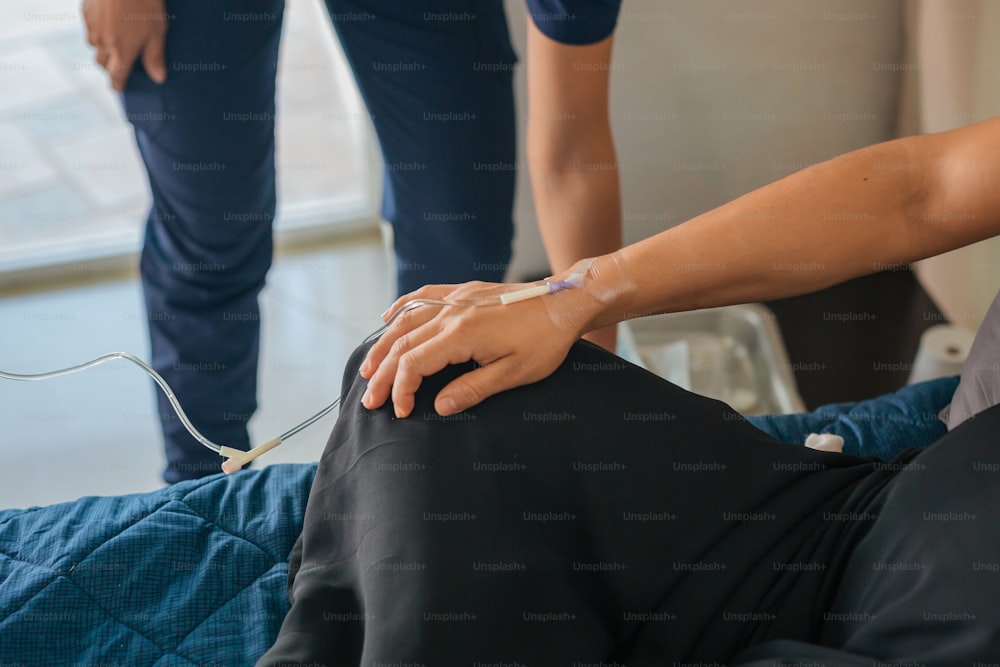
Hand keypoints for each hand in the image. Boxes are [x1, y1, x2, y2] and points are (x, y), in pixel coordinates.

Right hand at [83, 0, 167, 90]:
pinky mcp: (86, 11)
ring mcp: (92, 27)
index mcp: (121, 52)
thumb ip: (155, 56)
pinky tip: (107, 25)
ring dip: (102, 50)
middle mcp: (103, 43)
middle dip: (110, 68)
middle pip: (102, 64)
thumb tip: (158, 79)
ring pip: (93, 46)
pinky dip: (96, 32)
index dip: (118, 85)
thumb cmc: (144, 4)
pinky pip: (89, 28)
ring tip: (114, 45)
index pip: (115, 77)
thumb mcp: (157, 32)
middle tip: (120, 66)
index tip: (119, 88)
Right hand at [359, 279, 598, 418]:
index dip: (400, 389)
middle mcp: (452, 312)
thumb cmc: (546, 340)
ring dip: (383, 344)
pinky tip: (387, 318)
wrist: (565, 301)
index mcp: (463, 334)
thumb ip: (474, 390)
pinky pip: (422, 296)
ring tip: (368, 368)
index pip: (414, 363)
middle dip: (381, 374)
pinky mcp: (464, 291)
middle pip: (402, 343)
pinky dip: (401, 308)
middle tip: (369, 399)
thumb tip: (440, 406)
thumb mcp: (515, 373)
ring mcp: (456, 298)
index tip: (400, 411)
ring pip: (406, 320)